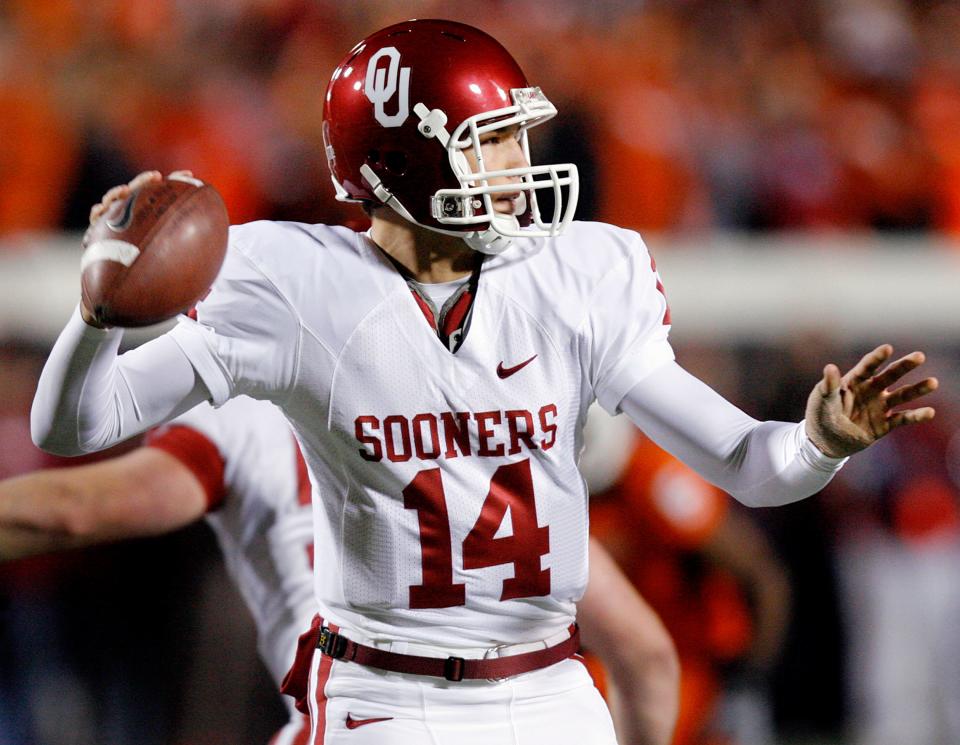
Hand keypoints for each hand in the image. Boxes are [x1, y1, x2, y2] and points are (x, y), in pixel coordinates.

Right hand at [80, 170, 193, 327]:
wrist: (120, 302)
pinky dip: (98, 214)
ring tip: (125, 191)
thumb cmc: (151, 288)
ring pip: (115, 203)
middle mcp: (135, 224)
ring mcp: (115, 228)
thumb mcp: (175, 281)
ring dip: (119, 193)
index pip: (166, 200)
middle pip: (140, 196)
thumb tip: (215, 281)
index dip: (176, 184)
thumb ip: (189, 272)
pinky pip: (95, 222)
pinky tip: (101, 211)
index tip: (187, 176)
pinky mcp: (96, 236)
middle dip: (147, 182)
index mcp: (154, 226)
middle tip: (157, 176)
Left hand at [804, 345, 937, 457]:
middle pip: (890, 375)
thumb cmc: (820, 415)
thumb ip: (828, 386)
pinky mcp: (884, 424)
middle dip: (904, 366)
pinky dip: (916, 416)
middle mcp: (871, 390)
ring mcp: (879, 407)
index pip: (867, 366)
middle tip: (919, 356)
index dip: (877, 357)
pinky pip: (902, 418)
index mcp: (854, 381)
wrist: (824, 441)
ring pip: (902, 395)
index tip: (887, 348)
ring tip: (933, 382)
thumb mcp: (821, 400)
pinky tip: (929, 412)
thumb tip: (830, 367)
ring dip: (917, 389)